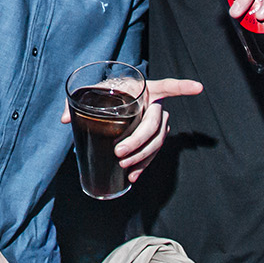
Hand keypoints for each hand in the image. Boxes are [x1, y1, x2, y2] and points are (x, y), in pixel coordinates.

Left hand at [59, 77, 203, 180]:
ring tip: (126, 167)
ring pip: (156, 142)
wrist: (111, 104)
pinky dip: (144, 165)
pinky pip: (153, 152)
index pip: (168, 86)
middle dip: (139, 141)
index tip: (199, 87)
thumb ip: (78, 101)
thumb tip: (65, 118)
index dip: (183, 87)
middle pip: (154, 124)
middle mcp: (154, 106)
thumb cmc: (106, 94)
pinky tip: (134, 176)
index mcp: (145, 89)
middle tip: (120, 152)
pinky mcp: (151, 139)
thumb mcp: (94, 92)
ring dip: (143, 156)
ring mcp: (155, 123)